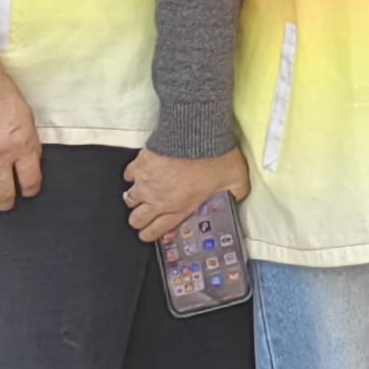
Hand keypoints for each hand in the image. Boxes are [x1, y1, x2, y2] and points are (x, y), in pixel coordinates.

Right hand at [0, 67, 42, 212]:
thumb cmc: (2, 96)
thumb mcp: (28, 120)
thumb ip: (28, 144)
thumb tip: (29, 163)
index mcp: (22, 146)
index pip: (30, 181)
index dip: (30, 191)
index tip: (28, 192)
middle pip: (4, 194)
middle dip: (7, 202)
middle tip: (7, 203)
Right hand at [124, 147, 247, 243]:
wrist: (196, 134)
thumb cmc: (216, 158)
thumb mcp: (236, 178)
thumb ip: (237, 192)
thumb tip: (239, 198)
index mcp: (179, 207)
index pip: (155, 230)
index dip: (149, 235)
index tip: (148, 234)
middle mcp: (158, 199)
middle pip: (136, 219)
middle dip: (140, 219)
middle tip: (146, 213)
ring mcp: (145, 183)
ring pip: (129, 199)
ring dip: (136, 198)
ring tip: (144, 193)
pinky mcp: (139, 165)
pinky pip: (128, 176)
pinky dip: (134, 175)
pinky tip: (142, 172)